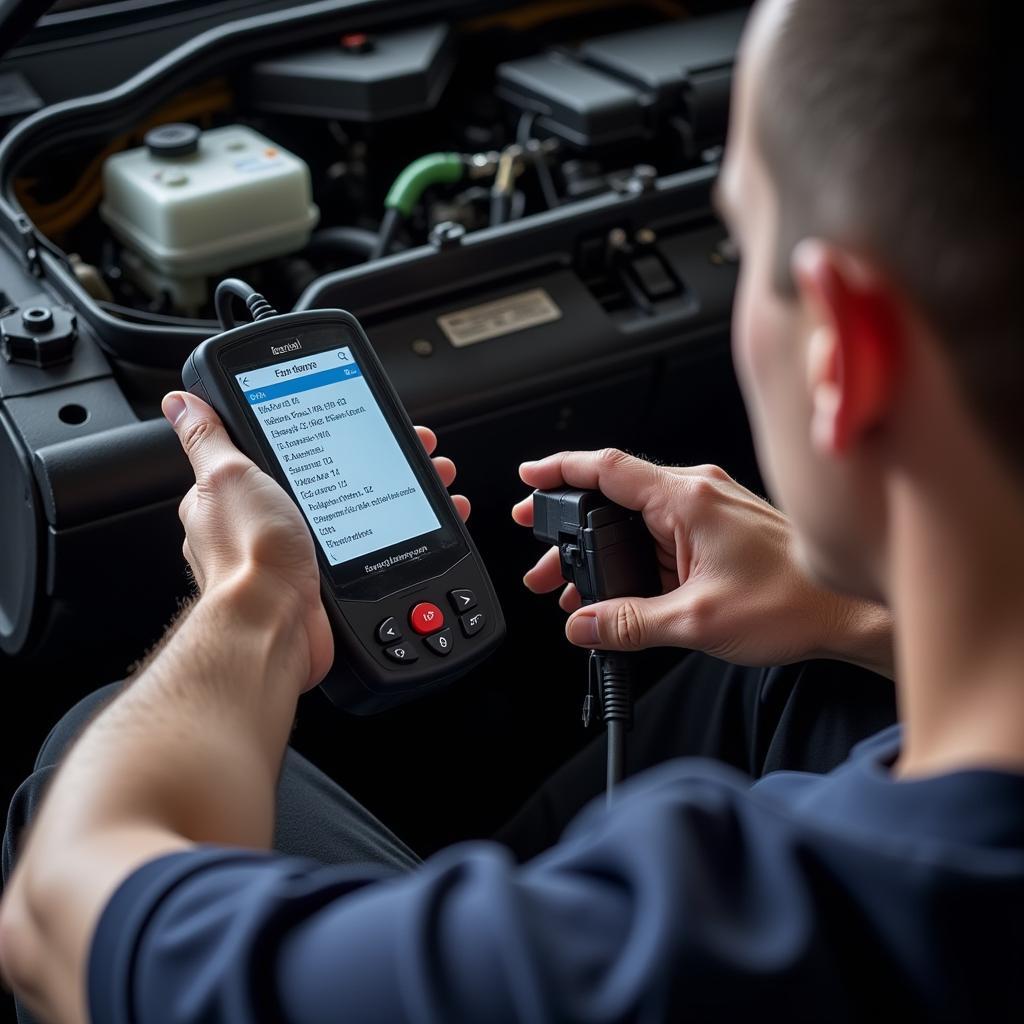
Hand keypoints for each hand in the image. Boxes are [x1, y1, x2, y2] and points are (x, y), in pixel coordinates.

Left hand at [163, 391, 469, 686]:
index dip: (331, 435)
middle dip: (374, 464)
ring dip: (396, 497)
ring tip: (432, 485)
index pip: (287, 450)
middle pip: (328, 481)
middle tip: (414, 455)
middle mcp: (262, 526)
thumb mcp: (226, 477)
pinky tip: (417, 528)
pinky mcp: (321, 582)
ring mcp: (294, 555)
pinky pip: (365, 549)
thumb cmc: (247, 557)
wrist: (273, 627)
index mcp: (234, 495)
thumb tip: (182, 403)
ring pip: (355, 513)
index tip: (364, 424)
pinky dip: (396, 536)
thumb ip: (208, 439)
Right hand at [512, 448, 892, 673]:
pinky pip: (660, 537)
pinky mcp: (717, 531)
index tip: (529, 479)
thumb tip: (582, 624)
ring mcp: (708, 511)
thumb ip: (629, 623)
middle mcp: (697, 494)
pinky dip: (631, 558)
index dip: (561, 470)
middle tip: (539, 550)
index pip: (607, 469)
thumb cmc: (796, 601)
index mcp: (688, 499)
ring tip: (570, 584)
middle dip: (569, 526)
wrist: (849, 611)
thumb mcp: (697, 620)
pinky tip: (617, 590)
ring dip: (601, 549)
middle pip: (614, 497)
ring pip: (635, 521)